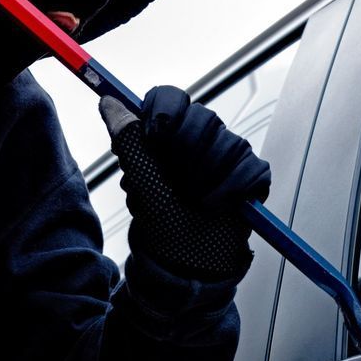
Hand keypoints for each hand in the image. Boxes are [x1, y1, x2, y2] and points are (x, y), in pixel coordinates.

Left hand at [99, 89, 270, 281]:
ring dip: (207, 175)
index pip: (170, 98)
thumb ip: (128, 142)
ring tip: (195, 200)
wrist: (188, 263)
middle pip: (202, 116)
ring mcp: (230, 156)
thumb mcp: (141, 184)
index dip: (162, 113)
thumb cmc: (162, 224)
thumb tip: (107, 103)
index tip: (154, 138)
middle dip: (186, 151)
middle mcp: (202, 139)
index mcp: (171, 135)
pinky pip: (250, 168)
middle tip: (175, 180)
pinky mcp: (252, 176)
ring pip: (228, 142)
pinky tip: (216, 205)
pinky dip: (231, 189)